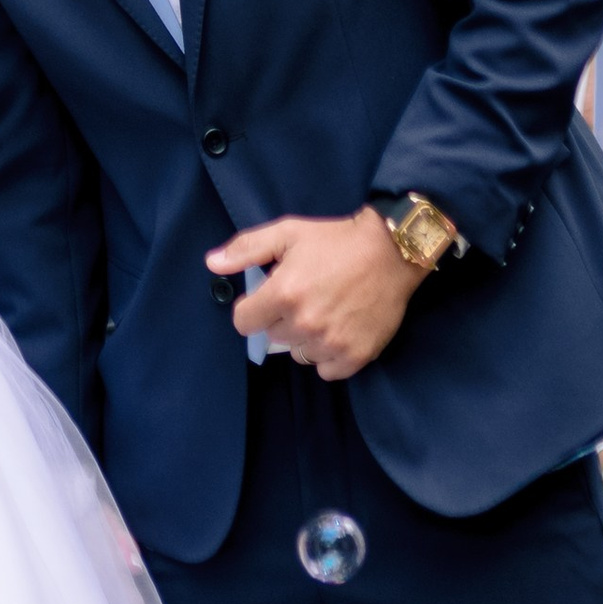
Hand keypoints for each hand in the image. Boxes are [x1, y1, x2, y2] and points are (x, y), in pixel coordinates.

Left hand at [205, 209, 424, 380]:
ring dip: (305, 338)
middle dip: (281, 318)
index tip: (267, 298)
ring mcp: (331, 343)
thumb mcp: (288, 232)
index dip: (252, 309)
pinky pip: (326, 370)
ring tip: (324, 311)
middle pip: (273, 336)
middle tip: (304, 296)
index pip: (243, 322)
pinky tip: (338, 330)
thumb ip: (246, 248)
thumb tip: (211, 263)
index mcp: (283, 294)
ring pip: (299, 354)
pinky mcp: (355, 357)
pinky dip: (328, 355)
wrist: (392, 253)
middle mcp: (304, 324)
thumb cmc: (336, 240)